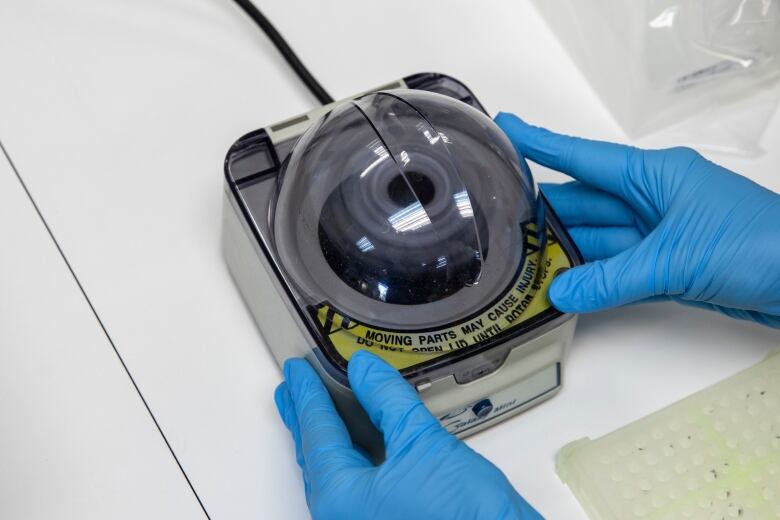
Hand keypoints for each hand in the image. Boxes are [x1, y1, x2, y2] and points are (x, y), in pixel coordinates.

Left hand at [274, 351, 541, 519]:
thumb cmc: (464, 516)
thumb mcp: (421, 442)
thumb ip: (387, 400)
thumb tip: (364, 369)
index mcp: (340, 498)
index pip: (316, 434)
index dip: (307, 396)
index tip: (297, 372)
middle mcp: (342, 518)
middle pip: (316, 457)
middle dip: (305, 419)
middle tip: (292, 391)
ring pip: (332, 474)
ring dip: (325, 438)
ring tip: (316, 411)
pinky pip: (353, 487)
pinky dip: (350, 457)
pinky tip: (357, 443)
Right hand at [495, 113, 779, 327]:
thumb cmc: (762, 244)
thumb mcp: (676, 258)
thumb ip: (614, 279)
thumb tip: (560, 293)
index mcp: (655, 175)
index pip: (584, 158)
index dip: (541, 144)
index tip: (504, 131)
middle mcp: (652, 200)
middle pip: (584, 204)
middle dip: (543, 214)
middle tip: (496, 220)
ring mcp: (658, 235)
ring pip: (597, 241)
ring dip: (564, 254)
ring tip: (518, 263)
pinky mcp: (667, 267)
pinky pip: (616, 270)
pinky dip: (592, 281)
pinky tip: (563, 286)